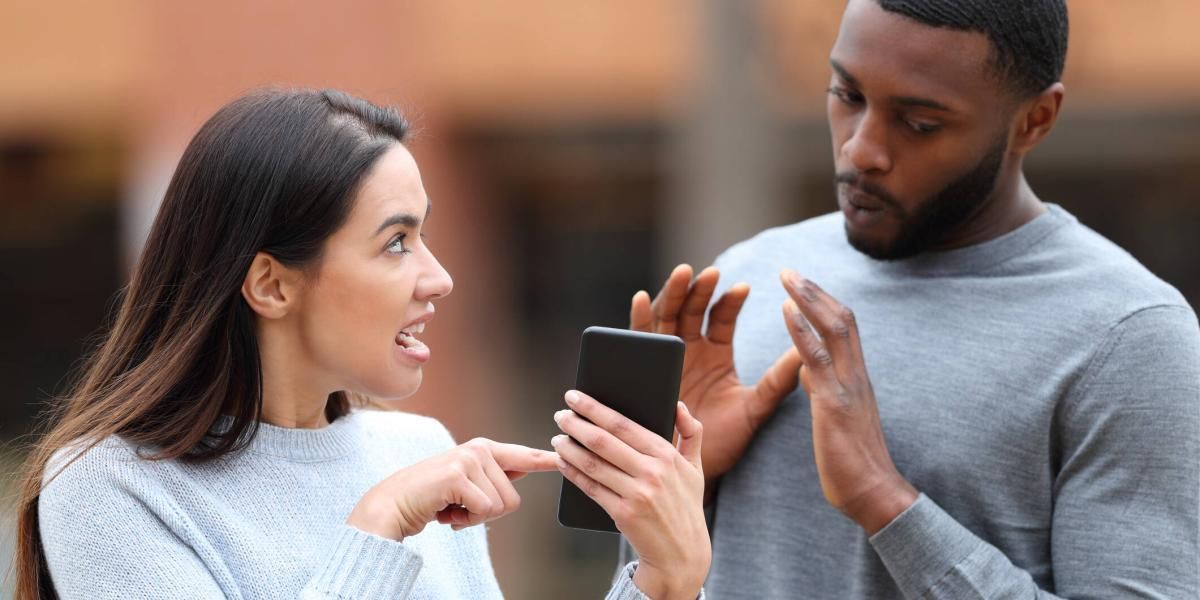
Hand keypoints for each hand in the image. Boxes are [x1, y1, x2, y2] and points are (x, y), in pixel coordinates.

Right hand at [346, 438, 557, 539]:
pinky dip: (464, 520)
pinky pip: (484, 510)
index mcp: (483, 449)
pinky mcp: (458, 475)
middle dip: (486, 513)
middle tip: (458, 506)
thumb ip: (494, 476)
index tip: (564, 456)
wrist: (391, 506)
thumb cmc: (429, 498)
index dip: (546, 461)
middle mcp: (479, 449)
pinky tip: (445, 510)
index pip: (524, 456)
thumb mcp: (466, 484)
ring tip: (450, 506)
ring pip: (499, 506)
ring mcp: (468, 459)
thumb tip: (528, 466)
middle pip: (512, 498)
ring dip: (474, 517)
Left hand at [553, 390, 708, 599]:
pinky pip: (591, 487)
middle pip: (603, 441)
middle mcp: (652, 472)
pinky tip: (562, 462)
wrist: (682, 552)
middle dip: (576, 424)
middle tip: (560, 415)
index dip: (594, 408)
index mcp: (666, 454)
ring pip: (593, 464)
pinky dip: (573, 473)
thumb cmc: (685, 505)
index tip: (575, 397)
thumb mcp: (695, 468)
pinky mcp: (623, 514)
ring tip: (557, 438)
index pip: (623, 424)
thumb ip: (691, 433)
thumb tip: (678, 404)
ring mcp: (637, 494)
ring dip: (569, 448)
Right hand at [630, 264, 801, 480]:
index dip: (730, 300)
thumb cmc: (724, 441)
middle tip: (709, 272)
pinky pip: (638, 338)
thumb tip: (810, 352)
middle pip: (692, 309)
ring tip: (683, 274)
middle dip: (699, 289)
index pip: (723, 317)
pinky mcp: (643, 369)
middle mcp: (690, 350)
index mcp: (717, 354)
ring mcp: (665, 357)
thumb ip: (778, 380)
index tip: (742, 287)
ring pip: (667, 316)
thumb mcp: (755, 408)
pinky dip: (638, 317)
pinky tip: (641, 299)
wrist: (692, 470)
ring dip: (673, 293)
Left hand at [779, 269, 917, 533]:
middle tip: (788, 269)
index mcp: (855, 378)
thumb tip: (809, 370)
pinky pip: (817, 359)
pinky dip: (801, 330)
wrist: (872, 494)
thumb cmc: (852, 462)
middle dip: (814, 291)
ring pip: (833, 330)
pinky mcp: (835, 403)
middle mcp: (856, 375)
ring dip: (809, 299)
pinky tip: (785, 310)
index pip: (844, 329)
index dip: (824, 303)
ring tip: (787, 277)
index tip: (802, 283)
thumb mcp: (836, 417)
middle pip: (841, 319)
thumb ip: (825, 389)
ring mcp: (848, 386)